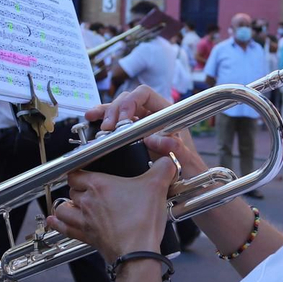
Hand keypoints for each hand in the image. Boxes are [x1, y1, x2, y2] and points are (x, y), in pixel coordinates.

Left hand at [46, 156, 178, 262]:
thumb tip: (166, 161)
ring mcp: (85, 221)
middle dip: (79, 187)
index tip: (86, 169)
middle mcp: (87, 202)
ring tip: (72, 203)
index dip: (80, 169)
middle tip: (90, 187)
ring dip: (66, 205)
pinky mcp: (87, 237)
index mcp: (99, 185)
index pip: (76, 172)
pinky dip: (58, 224)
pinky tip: (54, 221)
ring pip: (63, 208)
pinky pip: (65, 229)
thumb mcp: (157, 186)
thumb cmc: (142, 221)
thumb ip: (162, 168)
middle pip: (72, 189)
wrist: (137, 253)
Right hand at [87, 86, 202, 174]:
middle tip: (107, 127)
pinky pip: (114, 123)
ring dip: (104, 113)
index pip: (145, 94)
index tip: (123, 119)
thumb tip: (155, 138)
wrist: (188, 187)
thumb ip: (175, 149)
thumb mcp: (187, 161)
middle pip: (128, 100)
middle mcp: (151, 116)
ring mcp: (140, 125)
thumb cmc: (191, 172)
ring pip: (118, 110)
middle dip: (114, 110)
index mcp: (167, 114)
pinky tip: (91, 121)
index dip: (131, 101)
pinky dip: (101, 121)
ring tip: (94, 120)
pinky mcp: (129, 136)